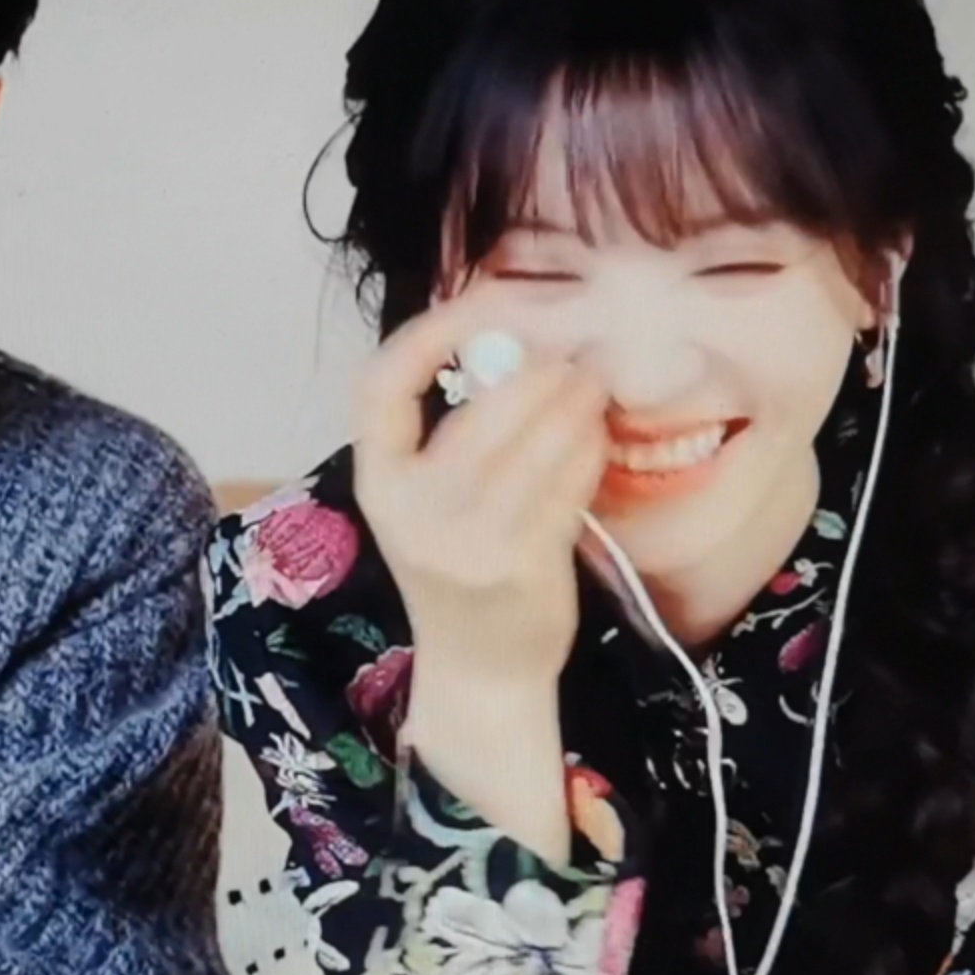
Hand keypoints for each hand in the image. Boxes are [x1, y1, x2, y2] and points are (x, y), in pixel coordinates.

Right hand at [350, 297, 609, 700]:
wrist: (478, 669)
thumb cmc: (456, 566)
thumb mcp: (423, 500)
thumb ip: (446, 431)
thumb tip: (506, 340)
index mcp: (378, 482)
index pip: (379, 388)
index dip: (426, 335)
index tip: (477, 304)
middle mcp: (414, 510)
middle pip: (480, 411)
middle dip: (535, 370)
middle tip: (569, 352)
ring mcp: (470, 540)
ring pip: (535, 443)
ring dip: (574, 403)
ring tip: (591, 384)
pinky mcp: (524, 562)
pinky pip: (566, 484)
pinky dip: (588, 450)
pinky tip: (596, 437)